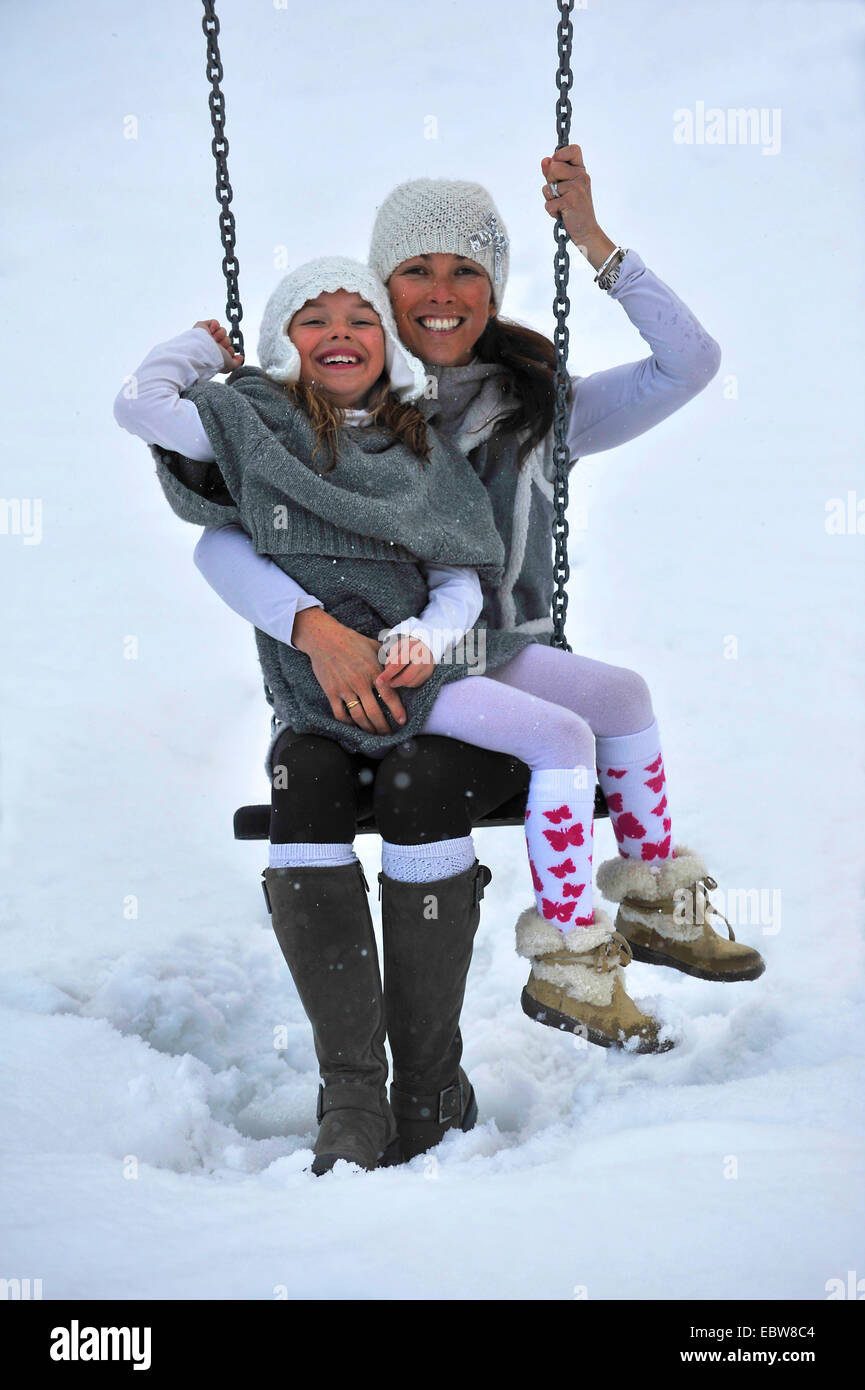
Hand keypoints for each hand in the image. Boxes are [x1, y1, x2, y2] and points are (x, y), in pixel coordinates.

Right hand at [194, 318, 243, 369]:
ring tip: (213, 339)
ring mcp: (208, 336)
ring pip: (223, 331)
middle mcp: (213, 345)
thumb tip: (240, 357)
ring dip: (220, 335)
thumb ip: (236, 363)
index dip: (229, 351)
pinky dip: (215, 326)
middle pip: (227, 340)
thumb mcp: (229, 365)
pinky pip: (215, 322)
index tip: (225, 353)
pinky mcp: (203, 326)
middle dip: (225, 343)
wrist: (203, 350)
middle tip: (218, 346)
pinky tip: (211, 332)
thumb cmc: (215, 359)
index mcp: (218, 354)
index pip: (229, 349)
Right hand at [292, 608, 406, 733]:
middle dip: (383, 726)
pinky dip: (348, 723)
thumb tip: (401, 664)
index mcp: (373, 671)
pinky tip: (355, 726)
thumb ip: (388, 658)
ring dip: (368, 728)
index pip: (389, 695)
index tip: (402, 721)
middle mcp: (360, 682)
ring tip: (373, 733)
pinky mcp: (331, 692)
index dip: (397, 710)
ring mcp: (345, 688)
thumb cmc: (352, 641)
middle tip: (387, 733)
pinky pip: (340, 714)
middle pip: (374, 712)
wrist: (325, 638)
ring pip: (358, 716)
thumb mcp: (374, 646)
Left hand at [375, 637, 436, 690]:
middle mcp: (422, 658)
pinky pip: (416, 684)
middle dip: (394, 682)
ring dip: (400, 683)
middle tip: (387, 682)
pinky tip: (405, 677)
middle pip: (406, 677)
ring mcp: (427, 667)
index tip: (379, 681)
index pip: (397, 664)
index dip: (387, 674)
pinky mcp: (429, 674)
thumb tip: (385, 670)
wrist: (427, 644)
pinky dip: (408, 683)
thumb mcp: (398, 645)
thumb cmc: (409, 645)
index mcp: (411, 648)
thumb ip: (390, 656)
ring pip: (410, 682)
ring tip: (396, 677)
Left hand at [540, 145, 616, 269]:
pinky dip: (551, 211)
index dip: (560, 154)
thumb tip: (544, 160)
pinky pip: (548, 203)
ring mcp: (577, 189)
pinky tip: (562, 214)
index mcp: (581, 171)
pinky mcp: (570, 202)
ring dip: (550, 199)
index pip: (573, 149)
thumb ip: (554, 174)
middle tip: (560, 194)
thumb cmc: (574, 209)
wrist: (586, 232)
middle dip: (550, 181)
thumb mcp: (565, 188)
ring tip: (562, 205)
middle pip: (553, 167)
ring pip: (548, 186)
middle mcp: (581, 177)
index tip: (558, 165)